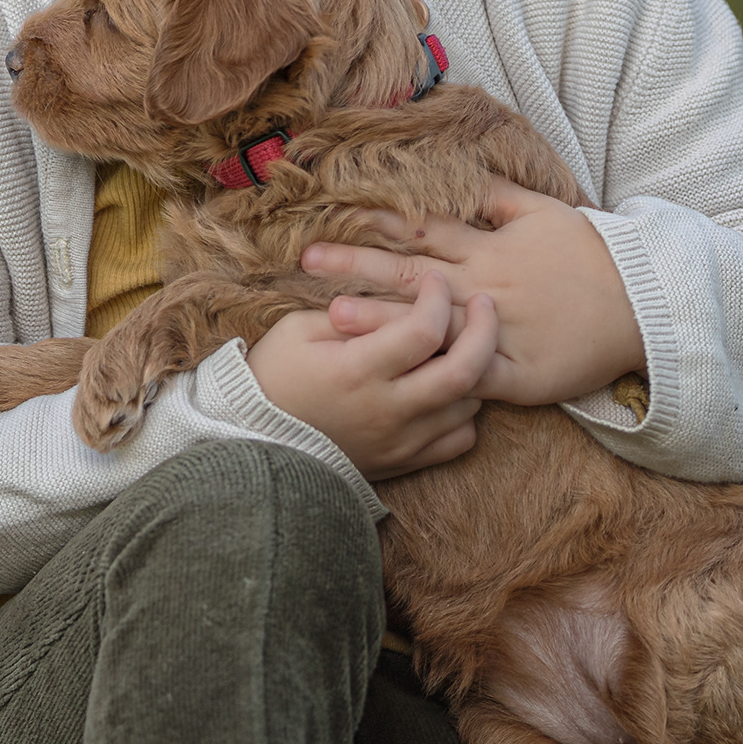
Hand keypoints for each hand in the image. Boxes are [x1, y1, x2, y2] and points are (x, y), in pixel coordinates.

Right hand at [246, 267, 501, 477]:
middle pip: (464, 372)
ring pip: (469, 405)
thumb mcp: (298, 331)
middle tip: (486, 305)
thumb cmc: (272, 377)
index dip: (437, 297)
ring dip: (476, 370)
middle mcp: (387, 410)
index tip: (434, 281)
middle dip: (485, 331)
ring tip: (464, 344)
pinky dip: (465, 413)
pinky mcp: (405, 462)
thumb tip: (400, 297)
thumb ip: (354, 315)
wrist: (257, 447)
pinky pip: (460, 440)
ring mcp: (400, 441)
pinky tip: (449, 390)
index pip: (423, 331)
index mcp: (356, 372)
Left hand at [305, 184, 644, 408]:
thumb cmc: (593, 254)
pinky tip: (398, 374)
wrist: (641, 303)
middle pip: (410, 273)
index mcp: (487, 249)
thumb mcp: (545, 210)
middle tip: (305, 260)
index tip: (331, 213)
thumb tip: (461, 175)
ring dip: (380, 318)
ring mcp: (495, 328)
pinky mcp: (512, 372)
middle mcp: (484, 285)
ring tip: (331, 316)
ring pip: (428, 322)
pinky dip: (430, 371)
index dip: (374, 223)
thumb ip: (498, 196)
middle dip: (357, 266)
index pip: (420, 230)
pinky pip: (465, 372)